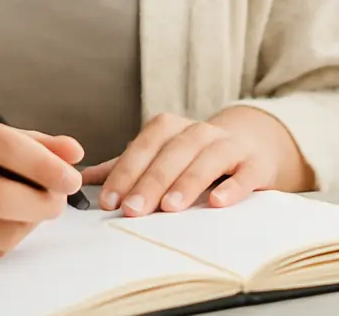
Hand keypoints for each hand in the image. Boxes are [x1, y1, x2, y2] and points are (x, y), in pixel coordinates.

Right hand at [0, 114, 83, 258]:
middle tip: (59, 198)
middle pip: (0, 198)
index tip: (71, 176)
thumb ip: (31, 141)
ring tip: (35, 207)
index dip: (44, 163)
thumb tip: (74, 152)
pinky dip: (10, 238)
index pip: (2, 146)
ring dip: (30, 224)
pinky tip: (11, 221)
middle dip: (43, 202)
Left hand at [80, 112, 277, 216]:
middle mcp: (199, 131)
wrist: (251, 146)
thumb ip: (126, 167)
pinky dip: (233, 186)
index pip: (145, 145)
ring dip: (187, 181)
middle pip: (173, 152)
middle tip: (132, 210)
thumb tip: (82, 179)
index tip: (109, 201)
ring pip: (207, 157)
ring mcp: (229, 145)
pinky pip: (245, 173)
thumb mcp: (160, 157)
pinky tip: (218, 203)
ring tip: (170, 207)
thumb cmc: (194, 157)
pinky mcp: (256, 164)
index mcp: (171, 128)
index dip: (126, 171)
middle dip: (151, 181)